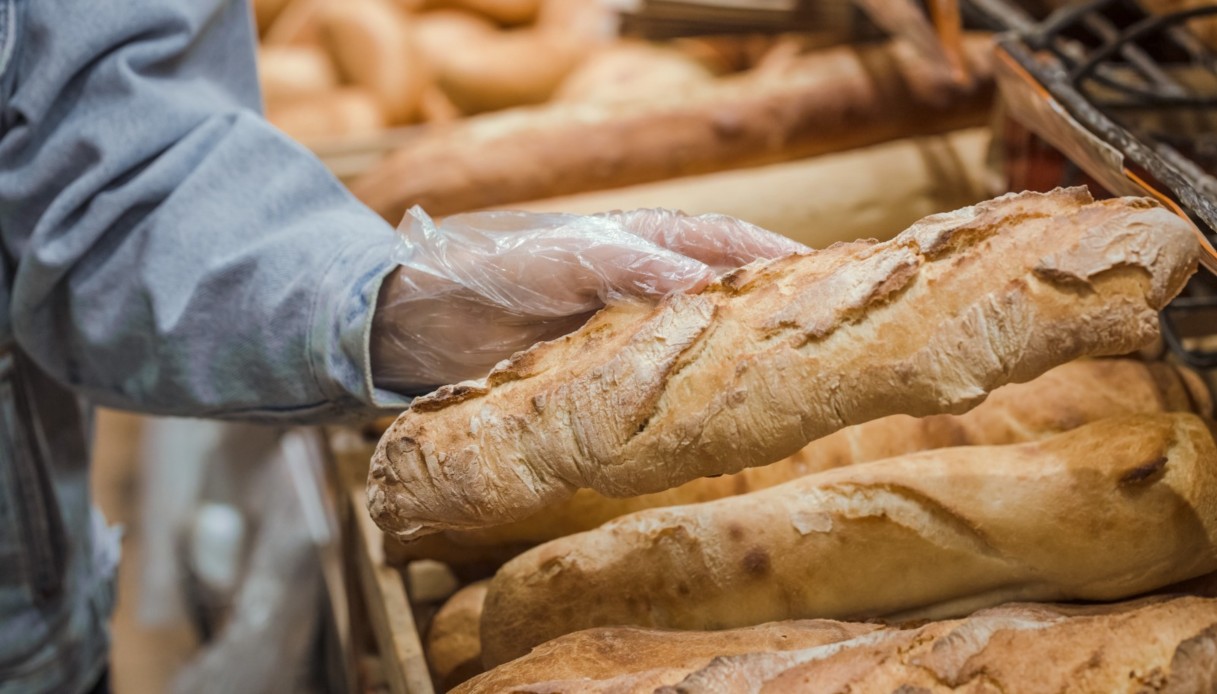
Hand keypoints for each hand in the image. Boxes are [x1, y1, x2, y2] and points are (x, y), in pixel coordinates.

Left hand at [371, 206, 806, 391]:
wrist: (419, 322)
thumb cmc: (492, 270)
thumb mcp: (562, 260)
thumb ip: (628, 265)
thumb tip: (701, 283)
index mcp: (644, 241)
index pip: (729, 243)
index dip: (782, 258)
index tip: (838, 278)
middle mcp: (646, 284)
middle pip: (726, 296)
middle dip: (775, 315)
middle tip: (829, 346)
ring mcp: (628, 332)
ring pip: (700, 346)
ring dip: (739, 364)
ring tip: (789, 391)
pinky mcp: (604, 376)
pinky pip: (661, 387)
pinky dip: (691, 401)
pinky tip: (715, 424)